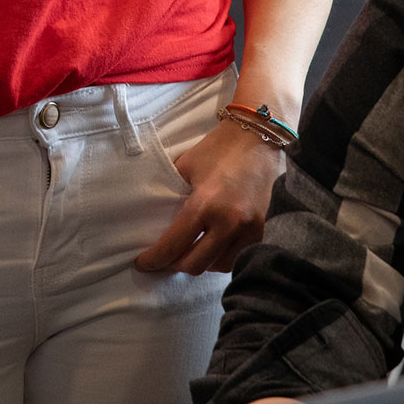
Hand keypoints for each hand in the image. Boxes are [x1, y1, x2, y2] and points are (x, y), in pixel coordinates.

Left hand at [134, 120, 283, 275]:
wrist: (256, 137)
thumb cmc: (217, 149)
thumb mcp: (185, 167)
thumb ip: (170, 194)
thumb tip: (153, 218)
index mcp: (204, 204)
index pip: (174, 245)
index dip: (155, 260)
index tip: (143, 264)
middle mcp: (228, 222)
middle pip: (195, 264)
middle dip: (175, 265)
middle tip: (164, 259)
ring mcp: (248, 229)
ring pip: (219, 266)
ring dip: (201, 263)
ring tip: (190, 252)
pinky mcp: (261, 229)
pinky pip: (238, 257)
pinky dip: (222, 257)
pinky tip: (212, 248)